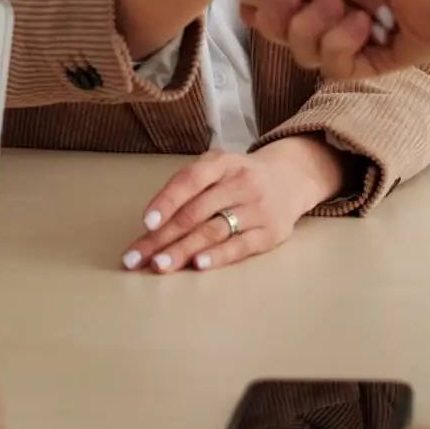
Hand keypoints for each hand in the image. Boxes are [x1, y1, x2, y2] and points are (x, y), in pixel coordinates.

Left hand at [119, 138, 344, 273]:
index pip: (190, 180)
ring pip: (214, 230)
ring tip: (160, 265)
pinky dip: (218, 256)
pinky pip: (241, 246)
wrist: (292, 177)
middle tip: (137, 258)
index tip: (145, 223)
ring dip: (184, 250)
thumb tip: (152, 224)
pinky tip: (198, 265)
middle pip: (196, 212)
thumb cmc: (239, 177)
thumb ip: (189, 186)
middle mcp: (240, 182)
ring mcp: (257, 207)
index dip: (166, 201)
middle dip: (162, 237)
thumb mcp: (217, 166)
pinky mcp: (271, 232)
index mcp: (222, 163)